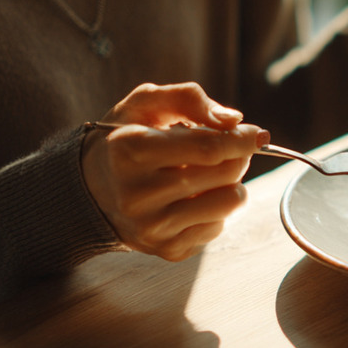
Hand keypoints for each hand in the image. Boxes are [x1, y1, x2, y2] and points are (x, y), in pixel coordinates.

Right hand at [81, 82, 268, 261]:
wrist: (91, 190)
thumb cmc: (125, 139)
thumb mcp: (146, 104)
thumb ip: (188, 98)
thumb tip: (233, 120)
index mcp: (130, 151)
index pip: (208, 148)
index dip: (241, 139)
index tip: (256, 133)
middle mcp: (138, 194)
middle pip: (225, 174)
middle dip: (238, 157)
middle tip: (227, 150)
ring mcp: (152, 227)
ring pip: (230, 203)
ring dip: (232, 184)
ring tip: (210, 175)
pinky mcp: (167, 249)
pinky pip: (219, 226)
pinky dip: (215, 209)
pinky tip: (192, 199)